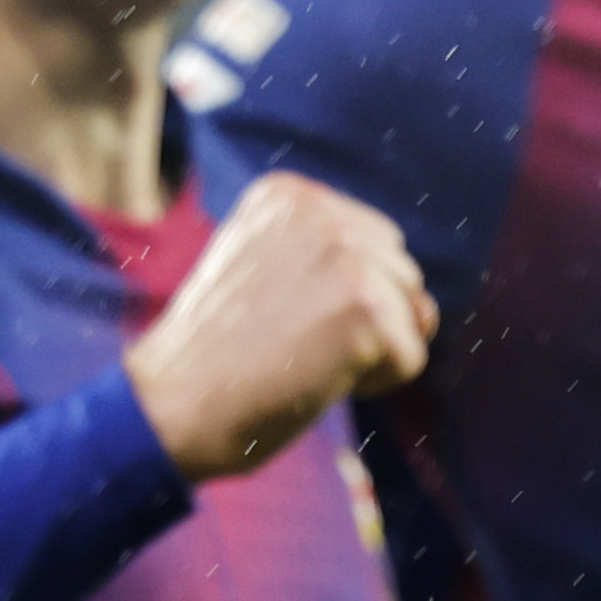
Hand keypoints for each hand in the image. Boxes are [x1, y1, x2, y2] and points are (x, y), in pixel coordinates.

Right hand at [127, 173, 435, 479]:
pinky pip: (412, 359)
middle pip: (400, 274)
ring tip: (300, 358)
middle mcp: (321, 213)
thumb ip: (337, 266)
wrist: (173, 405)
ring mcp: (346, 257)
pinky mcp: (366, 309)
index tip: (275, 314)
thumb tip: (427, 310)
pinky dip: (375, 384)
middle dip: (363, 320)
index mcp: (290, 195)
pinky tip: (316, 379)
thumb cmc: (216, 354)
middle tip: (288, 342)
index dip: (337, 295)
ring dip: (369, 352)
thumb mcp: (265, 273)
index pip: (372, 242)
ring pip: (411, 316)